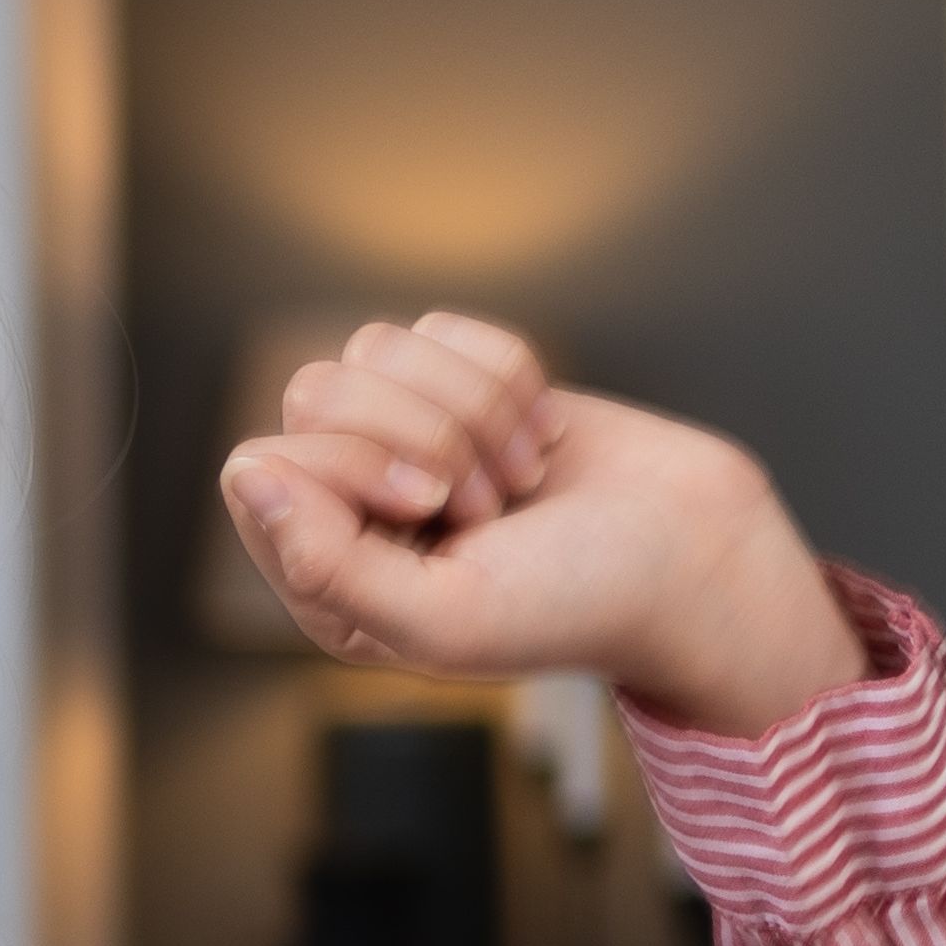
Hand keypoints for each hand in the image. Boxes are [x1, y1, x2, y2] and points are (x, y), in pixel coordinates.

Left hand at [219, 314, 865, 736]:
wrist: (696, 557)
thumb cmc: (575, 601)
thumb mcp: (442, 617)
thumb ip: (324, 564)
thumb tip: (248, 473)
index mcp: (323, 578)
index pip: (266, 466)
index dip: (354, 470)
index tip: (435, 512)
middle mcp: (350, 506)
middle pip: (316, 392)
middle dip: (424, 434)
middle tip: (490, 502)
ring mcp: (403, 438)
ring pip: (377, 349)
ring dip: (474, 408)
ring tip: (520, 478)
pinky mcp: (462, 386)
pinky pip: (443, 328)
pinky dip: (510, 374)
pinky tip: (542, 441)